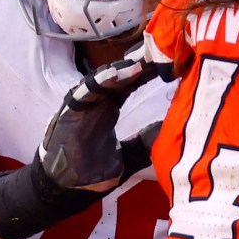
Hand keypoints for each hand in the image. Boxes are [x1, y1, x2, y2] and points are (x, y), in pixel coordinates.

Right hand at [38, 53, 166, 196]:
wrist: (67, 187)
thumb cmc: (93, 171)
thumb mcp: (130, 155)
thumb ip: (146, 141)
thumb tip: (171, 129)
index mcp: (109, 107)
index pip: (130, 83)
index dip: (146, 72)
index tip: (167, 63)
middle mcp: (96, 102)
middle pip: (117, 75)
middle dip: (136, 63)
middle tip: (157, 51)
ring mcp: (82, 104)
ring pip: (101, 79)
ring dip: (120, 70)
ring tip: (140, 63)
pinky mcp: (69, 112)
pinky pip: (84, 92)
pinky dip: (99, 82)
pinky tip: (116, 75)